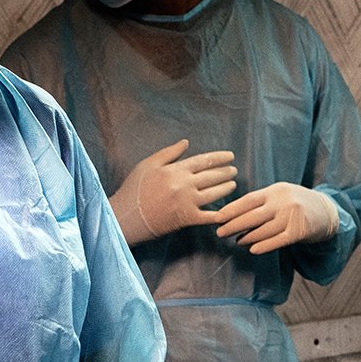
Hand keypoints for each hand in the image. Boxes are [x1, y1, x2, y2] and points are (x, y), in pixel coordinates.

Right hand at [108, 139, 238, 243]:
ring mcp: (187, 202)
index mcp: (176, 170)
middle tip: (234, 171)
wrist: (126, 216)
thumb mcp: (148, 165)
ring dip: (226, 189)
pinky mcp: (187, 219)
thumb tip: (186, 142)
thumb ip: (169, 153)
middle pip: (212, 176)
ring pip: (214, 194)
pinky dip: (219, 215)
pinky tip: (228, 212)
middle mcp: (185, 185)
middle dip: (226, 172)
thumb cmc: (134, 189)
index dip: (220, 158)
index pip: (204, 160)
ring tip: (233, 185)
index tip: (230, 156)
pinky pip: (208, 216)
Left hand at [214, 183, 339, 254]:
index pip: (248, 200)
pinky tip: (252, 249)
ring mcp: (291, 216)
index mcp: (275, 190)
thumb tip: (234, 214)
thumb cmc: (297, 204)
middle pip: (252, 216)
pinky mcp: (299, 231)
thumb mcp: (280, 195)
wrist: (327, 211)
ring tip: (237, 241)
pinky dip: (263, 246)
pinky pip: (277, 241)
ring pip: (263, 230)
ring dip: (247, 237)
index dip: (231, 210)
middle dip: (233, 225)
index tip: (217, 218)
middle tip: (219, 233)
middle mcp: (282, 202)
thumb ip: (261, 202)